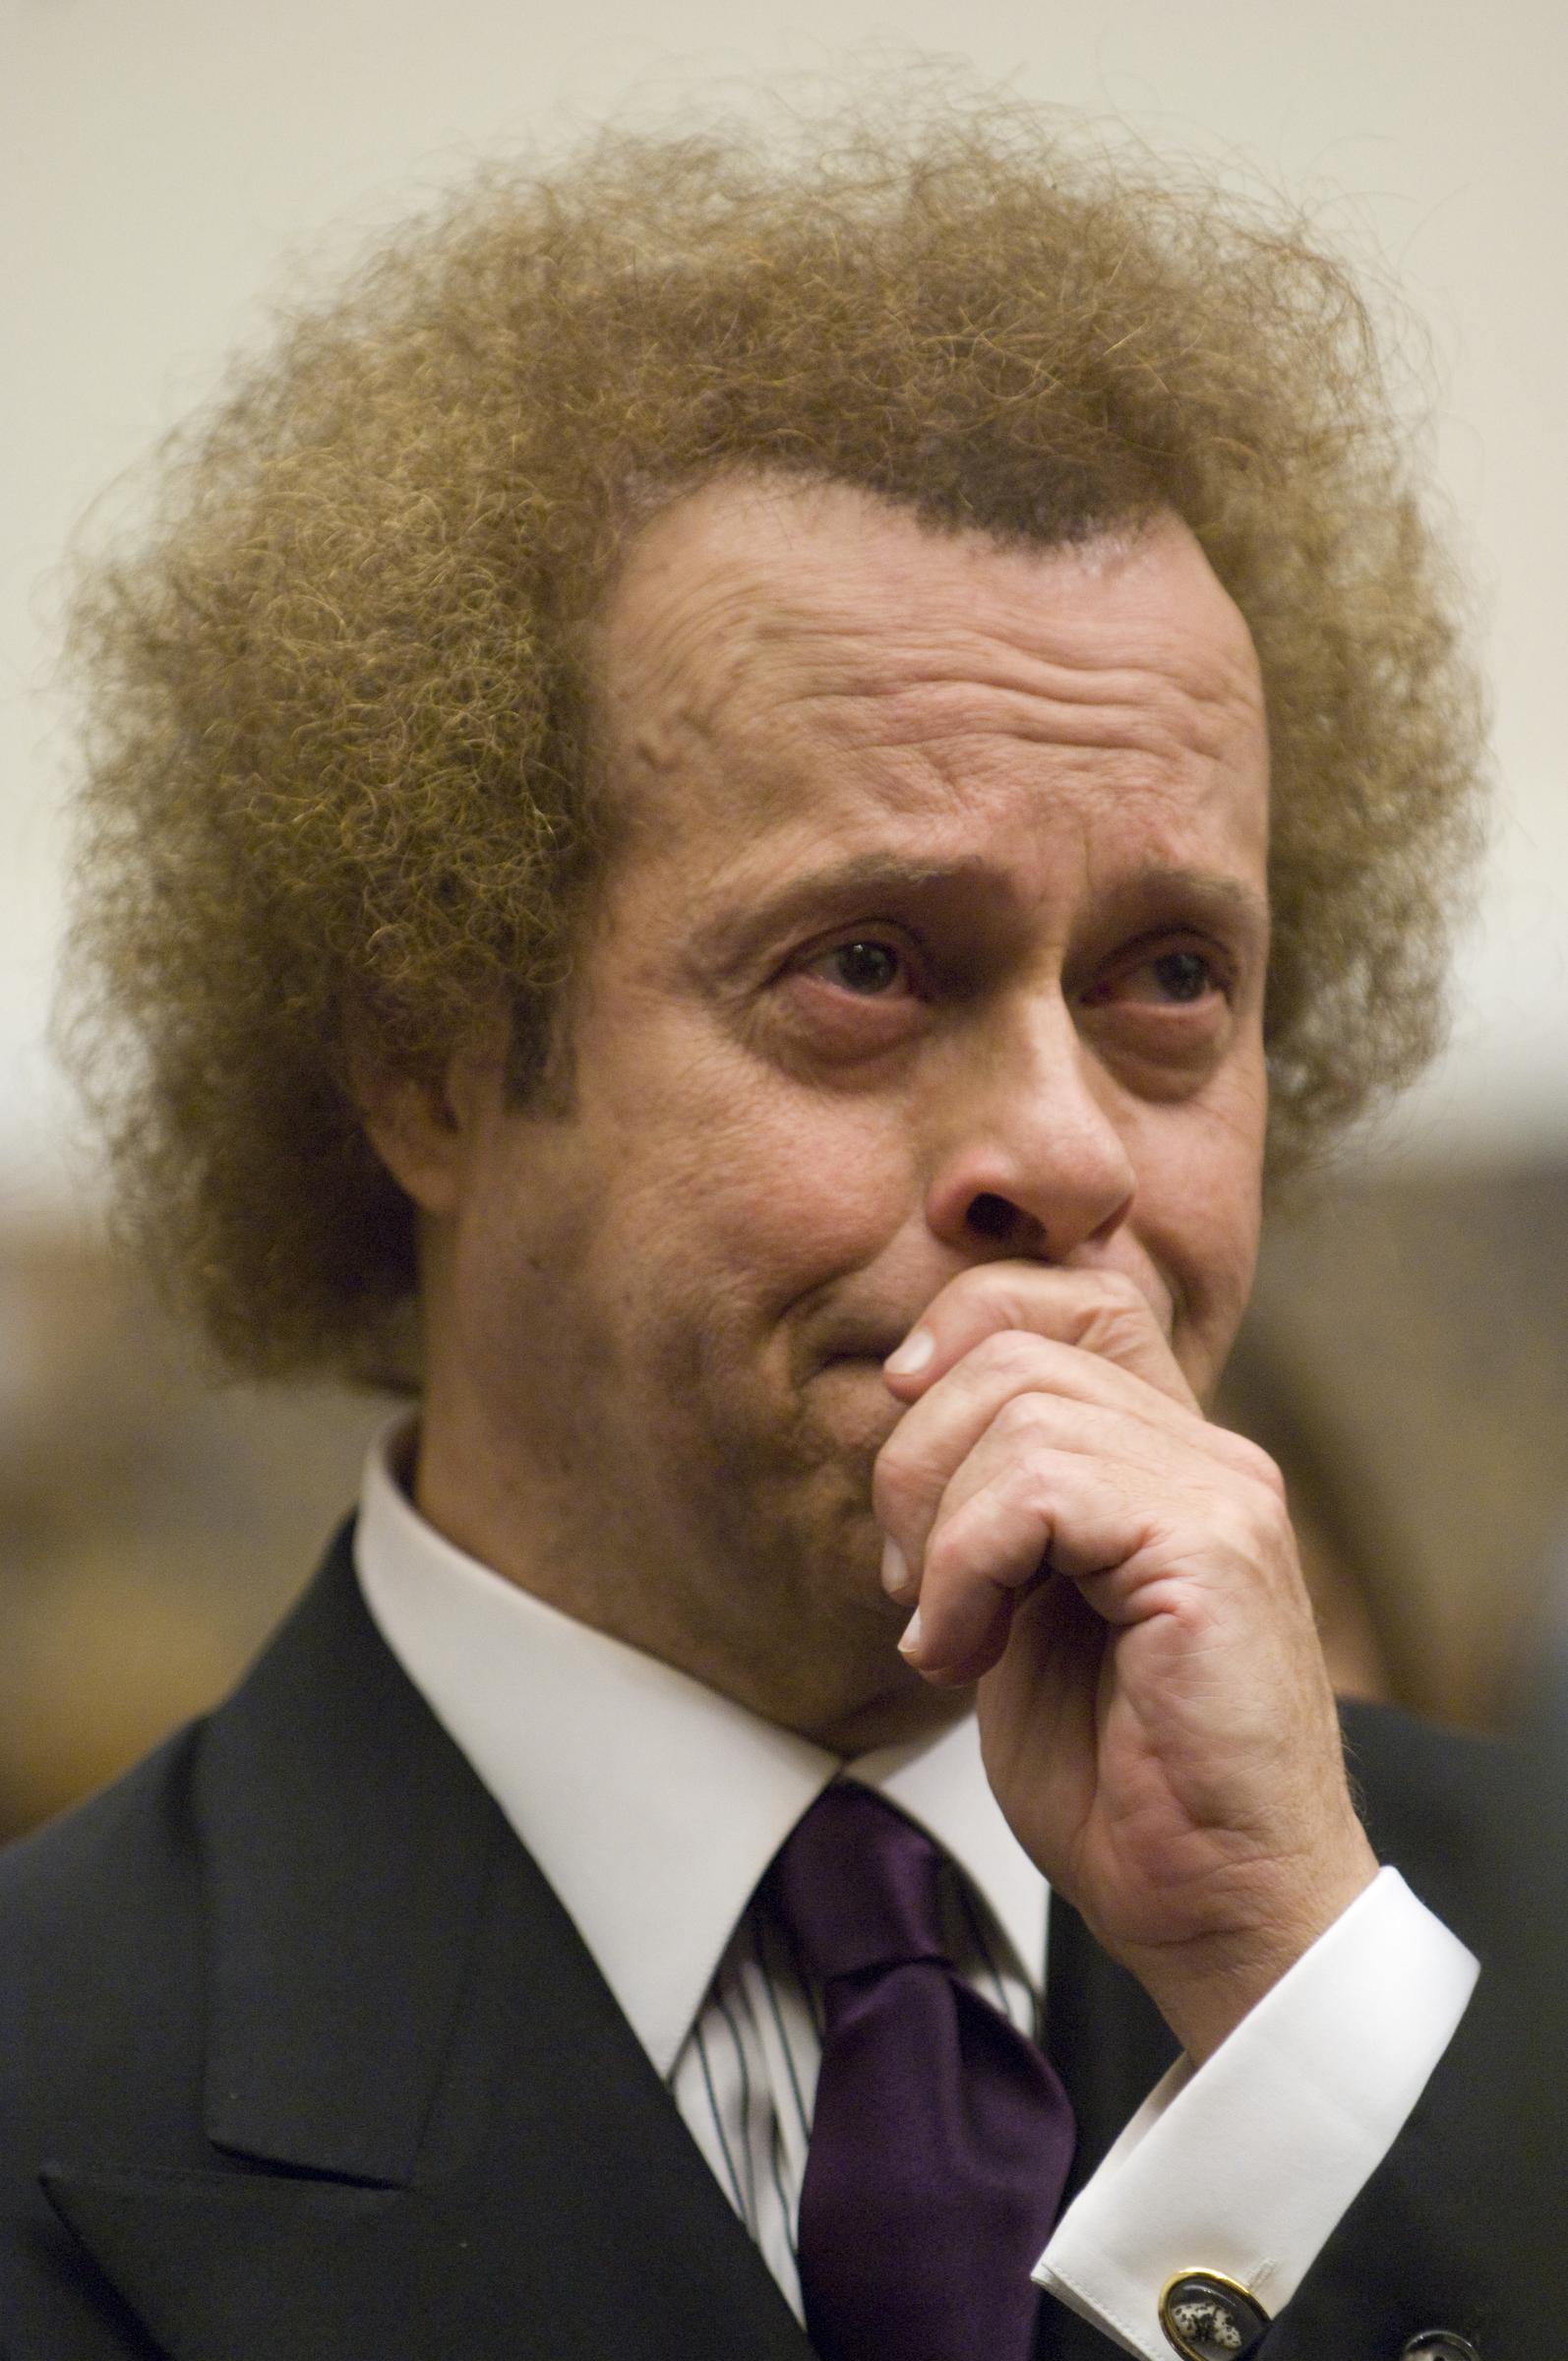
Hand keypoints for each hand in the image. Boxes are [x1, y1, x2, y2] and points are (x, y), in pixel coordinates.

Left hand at [875, 1265, 1376, 2059]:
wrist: (1219, 1909)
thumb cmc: (1125, 1782)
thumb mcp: (1025, 1609)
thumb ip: (995, 1504)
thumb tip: (905, 1406)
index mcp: (1168, 1459)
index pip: (1075, 1296)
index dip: (966, 1324)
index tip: (901, 1410)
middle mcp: (1209, 1456)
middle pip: (1016, 1344)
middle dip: (915, 1456)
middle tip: (912, 1582)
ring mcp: (1220, 1493)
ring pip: (1019, 1408)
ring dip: (937, 1528)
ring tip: (948, 1632)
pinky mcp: (1211, 1550)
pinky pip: (1040, 1488)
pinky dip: (965, 1567)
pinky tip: (966, 1653)